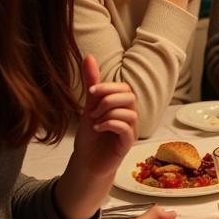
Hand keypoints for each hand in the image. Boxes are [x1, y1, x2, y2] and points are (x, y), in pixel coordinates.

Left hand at [56, 56, 138, 218]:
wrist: (87, 161)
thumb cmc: (91, 135)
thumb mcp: (88, 106)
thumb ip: (92, 83)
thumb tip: (89, 57)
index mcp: (122, 107)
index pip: (125, 88)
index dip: (108, 87)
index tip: (91, 91)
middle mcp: (130, 116)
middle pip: (130, 97)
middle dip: (109, 99)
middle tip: (93, 110)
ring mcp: (131, 130)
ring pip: (130, 112)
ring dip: (108, 113)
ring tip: (95, 121)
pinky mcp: (127, 143)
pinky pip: (126, 128)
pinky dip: (110, 124)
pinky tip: (98, 128)